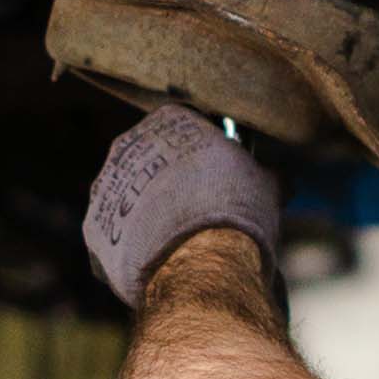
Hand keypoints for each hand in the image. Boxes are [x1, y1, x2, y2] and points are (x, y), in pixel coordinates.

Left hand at [84, 105, 280, 307]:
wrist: (201, 259)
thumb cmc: (237, 209)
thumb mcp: (267, 184)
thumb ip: (268, 174)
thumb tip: (284, 179)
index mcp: (169, 119)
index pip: (186, 124)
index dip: (206, 150)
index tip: (222, 172)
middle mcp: (127, 145)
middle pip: (152, 159)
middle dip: (174, 181)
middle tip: (204, 206)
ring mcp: (105, 188)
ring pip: (132, 197)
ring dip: (152, 213)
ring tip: (185, 240)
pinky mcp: (94, 230)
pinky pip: (117, 235)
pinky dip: (137, 246)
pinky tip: (165, 259)